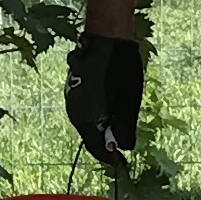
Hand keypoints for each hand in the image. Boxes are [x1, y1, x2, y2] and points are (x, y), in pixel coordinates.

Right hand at [65, 33, 143, 166]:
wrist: (105, 36)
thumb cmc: (121, 69)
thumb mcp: (129, 103)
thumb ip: (124, 129)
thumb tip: (123, 148)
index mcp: (86, 119)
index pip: (97, 149)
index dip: (110, 158)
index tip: (122, 162)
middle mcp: (74, 112)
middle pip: (90, 137)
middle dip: (105, 142)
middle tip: (122, 144)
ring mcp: (71, 99)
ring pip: (86, 123)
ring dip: (101, 127)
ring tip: (117, 127)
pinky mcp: (73, 88)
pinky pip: (84, 110)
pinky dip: (96, 115)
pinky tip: (109, 108)